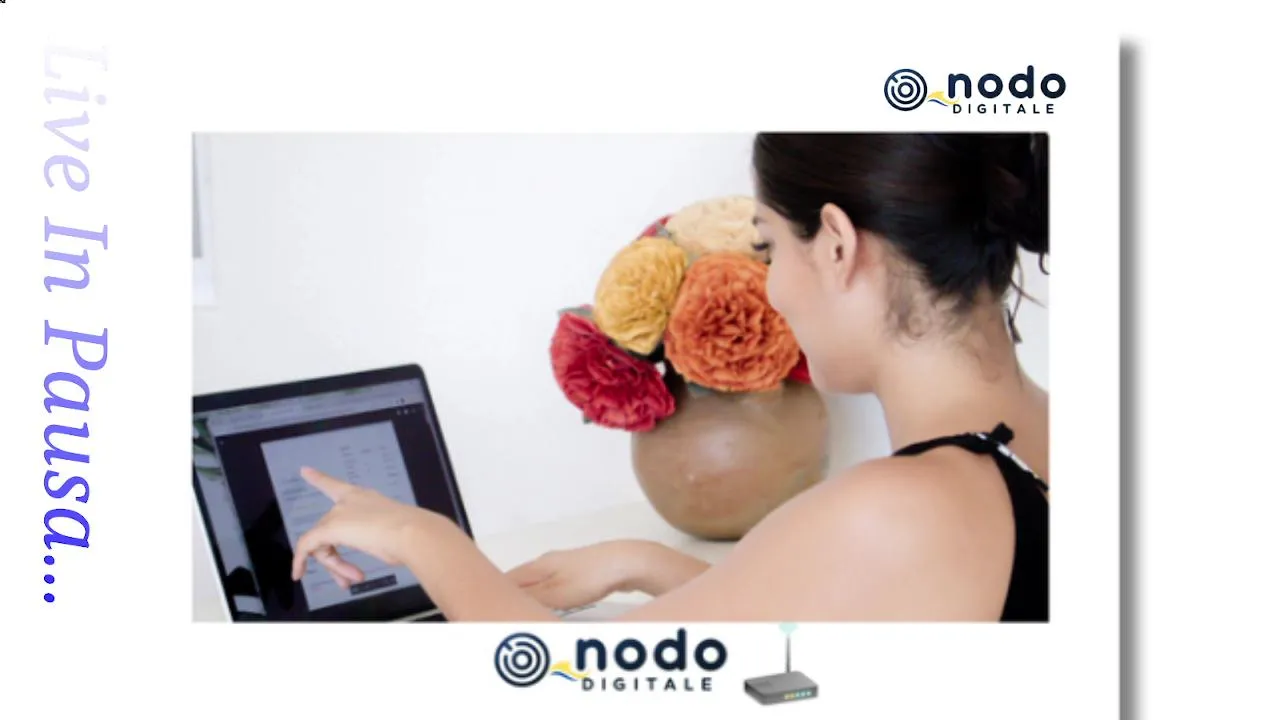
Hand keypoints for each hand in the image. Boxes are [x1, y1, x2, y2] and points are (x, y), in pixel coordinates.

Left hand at [289, 467, 436, 587]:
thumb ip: (380, 538)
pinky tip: (297, 574)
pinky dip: (300, 561)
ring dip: (335, 565)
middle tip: (354, 577)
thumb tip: (388, 548)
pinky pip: (307, 546)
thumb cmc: (409, 534)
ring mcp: (338, 514)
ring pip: (323, 543)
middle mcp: (348, 501)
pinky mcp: (329, 528)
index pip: (336, 486)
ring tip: (352, 580)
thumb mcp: (390, 534)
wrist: (411, 533)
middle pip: (328, 531)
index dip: (319, 478)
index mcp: (364, 497)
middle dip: (336, 558)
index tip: (304, 470)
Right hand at [506, 540, 654, 609]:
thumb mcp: (556, 594)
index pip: (506, 579)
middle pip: (521, 582)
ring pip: (538, 585)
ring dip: (530, 599)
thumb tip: (502, 603)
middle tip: (506, 619)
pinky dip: (548, 598)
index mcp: (537, 566)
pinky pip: (555, 587)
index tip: (489, 611)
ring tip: (524, 616)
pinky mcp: (579, 573)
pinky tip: (551, 608)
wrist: (626, 563)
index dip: (496, 594)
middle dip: (512, 598)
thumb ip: (529, 600)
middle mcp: (547, 563)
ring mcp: (564, 566)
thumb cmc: (589, 578)